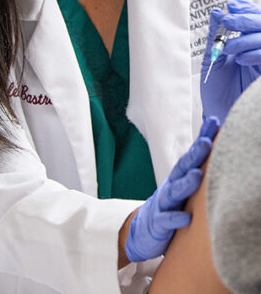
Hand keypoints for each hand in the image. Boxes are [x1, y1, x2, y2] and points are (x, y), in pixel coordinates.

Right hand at [125, 117, 218, 261]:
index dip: (201, 141)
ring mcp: (163, 205)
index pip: (191, 156)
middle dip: (194, 155)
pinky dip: (175, 218)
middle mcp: (170, 188)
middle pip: (182, 169)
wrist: (142, 231)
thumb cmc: (169, 208)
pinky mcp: (158, 224)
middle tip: (206, 142)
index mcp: (177, 179)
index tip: (213, 123)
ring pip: (174, 192)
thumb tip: (213, 146)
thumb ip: (195, 171)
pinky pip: (166, 221)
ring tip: (197, 175)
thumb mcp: (182, 188)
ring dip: (185, 183)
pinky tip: (186, 218)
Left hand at [201, 0, 260, 124]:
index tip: (232, 6)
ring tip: (229, 49)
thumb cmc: (217, 89)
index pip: (256, 19)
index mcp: (249, 44)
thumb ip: (216, 35)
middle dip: (247, 20)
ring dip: (247, 40)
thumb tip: (217, 12)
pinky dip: (255, 55)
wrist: (219, 115)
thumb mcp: (214, 58)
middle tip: (229, 22)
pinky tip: (241, 60)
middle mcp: (260, 50)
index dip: (247, 10)